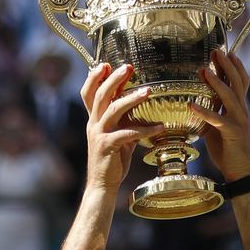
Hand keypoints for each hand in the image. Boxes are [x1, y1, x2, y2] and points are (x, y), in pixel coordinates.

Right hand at [79, 63, 150, 194]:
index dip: (94, 77)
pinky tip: (160, 127)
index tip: (106, 64)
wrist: (102, 184)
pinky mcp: (108, 146)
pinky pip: (128, 133)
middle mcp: (93, 124)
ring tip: (148, 91)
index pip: (88, 93)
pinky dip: (146, 129)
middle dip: (114, 79)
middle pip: (100, 94)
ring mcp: (99, 134)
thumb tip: (138, 105)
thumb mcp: (117, 135)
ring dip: (131, 98)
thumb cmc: (112, 160)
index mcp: (94, 120)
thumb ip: (124, 120)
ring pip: (113, 109)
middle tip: (129, 67)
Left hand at [199, 47, 249, 182]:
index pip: (240, 81)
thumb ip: (211, 110)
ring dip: (216, 82)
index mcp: (238, 107)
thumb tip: (196, 99)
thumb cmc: (227, 147)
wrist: (238, 170)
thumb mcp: (217, 124)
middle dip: (227, 65)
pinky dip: (204, 112)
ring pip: (229, 96)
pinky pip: (217, 119)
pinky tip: (191, 105)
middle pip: (237, 82)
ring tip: (204, 71)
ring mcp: (239, 120)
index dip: (234, 65)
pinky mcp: (233, 133)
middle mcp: (241, 110)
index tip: (225, 51)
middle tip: (216, 51)